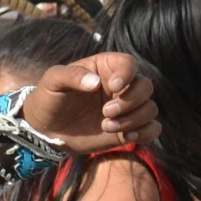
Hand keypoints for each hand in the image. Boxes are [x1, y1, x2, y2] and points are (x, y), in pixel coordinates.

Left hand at [21, 53, 159, 151]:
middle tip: (105, 112)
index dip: (126, 74)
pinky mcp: (128, 128)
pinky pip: (153, 128)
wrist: (47, 129)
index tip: (112, 87)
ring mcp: (126, 108)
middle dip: (130, 101)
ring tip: (107, 126)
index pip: (128, 63)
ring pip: (150, 108)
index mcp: (106, 68)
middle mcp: (121, 86)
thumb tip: (94, 82)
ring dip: (133, 119)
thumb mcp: (53, 81)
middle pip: (145, 87)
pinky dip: (146, 132)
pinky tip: (128, 137)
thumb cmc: (49, 98)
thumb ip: (72, 76)